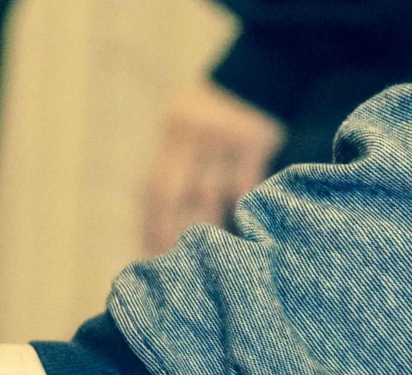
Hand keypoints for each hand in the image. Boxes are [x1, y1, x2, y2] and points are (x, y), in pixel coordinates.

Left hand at [144, 82, 285, 254]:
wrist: (261, 74)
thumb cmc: (217, 115)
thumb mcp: (188, 127)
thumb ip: (177, 165)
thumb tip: (161, 222)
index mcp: (174, 132)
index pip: (155, 186)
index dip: (151, 223)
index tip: (150, 254)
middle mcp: (192, 134)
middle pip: (174, 192)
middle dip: (170, 230)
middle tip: (173, 263)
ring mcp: (223, 138)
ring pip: (211, 195)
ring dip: (208, 226)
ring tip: (210, 255)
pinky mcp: (253, 143)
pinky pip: (244, 187)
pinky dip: (241, 209)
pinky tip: (242, 231)